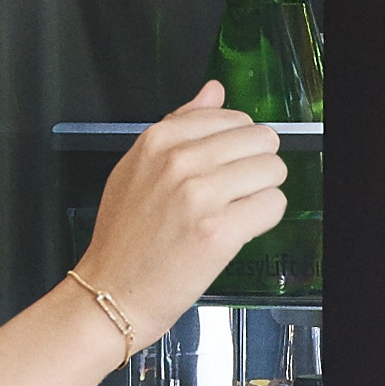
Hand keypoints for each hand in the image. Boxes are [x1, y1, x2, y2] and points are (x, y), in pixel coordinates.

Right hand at [72, 88, 292, 332]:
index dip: (237, 144)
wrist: (111, 294)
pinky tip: (238, 230)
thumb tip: (214, 91)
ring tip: (235, 211)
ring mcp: (199, 196)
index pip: (231, 117)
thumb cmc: (123, 240)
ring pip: (272, 170)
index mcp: (158, 141)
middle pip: (260, 140)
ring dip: (262, 191)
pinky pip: (273, 206)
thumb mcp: (137, 168)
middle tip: (235, 191)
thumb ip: (180, 124)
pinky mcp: (218, 232)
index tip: (226, 165)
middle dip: (256, 164)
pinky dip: (264, 219)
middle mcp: (179, 162)